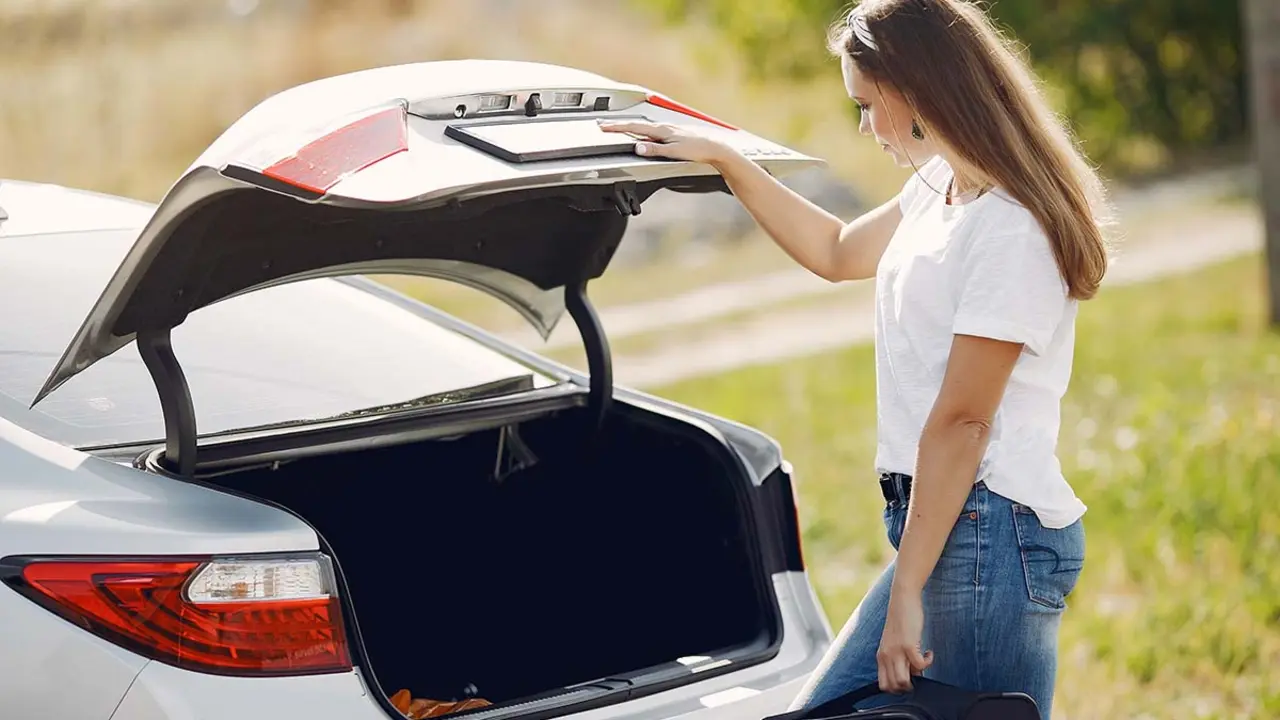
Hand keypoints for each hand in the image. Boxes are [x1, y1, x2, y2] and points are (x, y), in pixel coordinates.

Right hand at [597, 119, 734, 165]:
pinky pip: (651, 130)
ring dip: (629, 127)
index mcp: (661, 130)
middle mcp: (663, 127)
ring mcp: (668, 129)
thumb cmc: (698, 149)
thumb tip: (638, 147)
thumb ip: (654, 150)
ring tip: (617, 128)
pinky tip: (641, 134)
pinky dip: (641, 130)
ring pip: (643, 126)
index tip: (604, 127)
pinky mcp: (673, 133)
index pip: (634, 127)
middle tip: (604, 125)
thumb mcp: (674, 152)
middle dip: (619, 125)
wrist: (715, 147)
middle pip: (636, 124)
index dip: (617, 127)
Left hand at [877, 588, 932, 693]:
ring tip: (923, 663)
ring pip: (903, 681)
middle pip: (894, 686)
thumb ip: (899, 659)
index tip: (909, 678)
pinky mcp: (908, 645)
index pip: (884, 685)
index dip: (897, 688)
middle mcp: (886, 656)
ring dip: (917, 678)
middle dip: (908, 686)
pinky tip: (929, 652)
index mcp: (880, 656)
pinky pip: (920, 665)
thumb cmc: (901, 620)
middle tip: (918, 673)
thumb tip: (912, 674)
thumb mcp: (894, 642)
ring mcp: (896, 651)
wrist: (902, 599)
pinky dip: (928, 662)